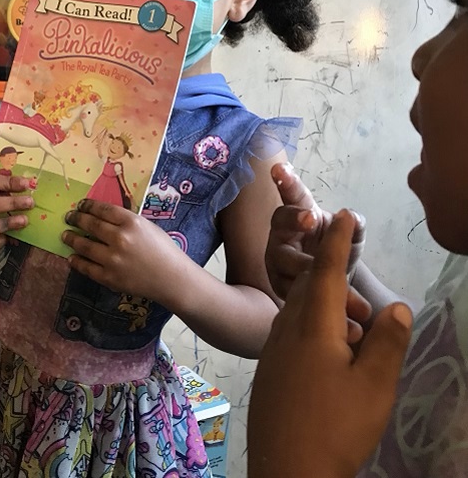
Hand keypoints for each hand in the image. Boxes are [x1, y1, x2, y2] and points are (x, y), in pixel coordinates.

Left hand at [63, 199, 185, 302]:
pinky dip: (76, 262)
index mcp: (131, 222)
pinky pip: (87, 268)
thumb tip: (102, 216)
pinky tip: (71, 258)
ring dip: (72, 239)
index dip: (88, 205)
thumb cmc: (164, 250)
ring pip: (84, 246)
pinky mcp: (109, 278)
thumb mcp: (147, 226)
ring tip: (65, 235)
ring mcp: (113, 259)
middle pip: (91, 225)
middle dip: (76, 219)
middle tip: (68, 217)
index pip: (102, 209)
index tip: (80, 205)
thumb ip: (126, 221)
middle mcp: (120, 238)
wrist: (172, 279)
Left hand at [248, 210, 411, 477]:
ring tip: (341, 303)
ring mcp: (273, 348)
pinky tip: (322, 341)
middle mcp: (287, 327)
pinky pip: (288, 327)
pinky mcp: (268, 368)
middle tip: (344, 252)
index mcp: (314, 324)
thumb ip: (387, 342)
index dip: (336, 240)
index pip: (326, 270)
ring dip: (318, 296)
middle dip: (327, 265)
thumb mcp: (374, 387)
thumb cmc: (336, 427)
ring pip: (296, 306)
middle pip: (308, 284)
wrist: (287, 471)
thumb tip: (396, 305)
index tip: (342, 212)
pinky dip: (308, 319)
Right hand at [267, 162, 365, 294]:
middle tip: (311, 219)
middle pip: (280, 221)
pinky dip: (310, 297)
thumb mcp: (352, 237)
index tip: (280, 168)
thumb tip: (352, 218)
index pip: (292, 194)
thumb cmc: (336, 251)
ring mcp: (277, 260)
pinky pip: (290, 290)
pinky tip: (330, 307)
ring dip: (305, 266)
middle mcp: (283, 234)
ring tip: (322, 272)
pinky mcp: (278, 286)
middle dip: (294, 219)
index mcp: (300, 214)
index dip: (286, 181)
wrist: (333, 288)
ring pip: (283, 260)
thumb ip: (354, 225)